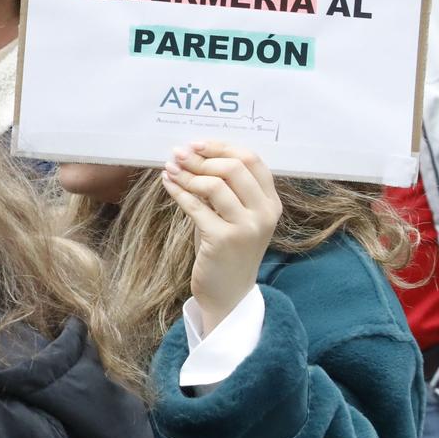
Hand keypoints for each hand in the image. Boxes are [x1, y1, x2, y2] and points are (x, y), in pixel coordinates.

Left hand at [161, 140, 279, 330]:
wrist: (228, 293)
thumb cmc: (226, 250)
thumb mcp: (233, 216)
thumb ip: (224, 189)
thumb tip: (193, 155)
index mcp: (271, 203)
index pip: (252, 160)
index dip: (222, 147)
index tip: (197, 144)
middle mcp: (264, 213)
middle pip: (234, 167)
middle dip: (201, 157)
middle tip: (179, 154)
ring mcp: (246, 227)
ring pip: (215, 184)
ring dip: (187, 173)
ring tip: (170, 168)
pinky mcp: (223, 240)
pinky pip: (196, 206)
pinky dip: (178, 191)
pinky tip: (167, 184)